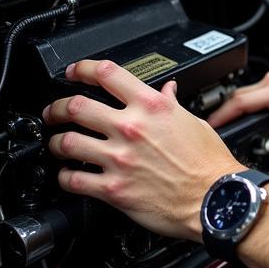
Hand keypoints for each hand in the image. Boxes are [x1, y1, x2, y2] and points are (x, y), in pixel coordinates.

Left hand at [43, 60, 242, 240]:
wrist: (215, 199)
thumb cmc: (209, 163)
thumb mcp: (194, 122)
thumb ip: (172, 104)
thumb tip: (167, 90)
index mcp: (152, 106)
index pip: (106, 74)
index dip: (81, 69)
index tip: (73, 73)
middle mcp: (132, 128)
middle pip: (75, 106)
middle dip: (56, 108)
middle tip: (53, 112)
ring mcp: (119, 158)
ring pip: (66, 142)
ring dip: (56, 143)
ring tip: (57, 145)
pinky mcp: (113, 188)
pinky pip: (72, 180)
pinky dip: (64, 177)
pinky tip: (67, 175)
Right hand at [207, 70, 268, 152]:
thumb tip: (260, 151)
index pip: (240, 102)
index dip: (220, 117)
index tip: (209, 128)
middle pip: (237, 97)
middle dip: (223, 116)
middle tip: (213, 135)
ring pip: (243, 94)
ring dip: (234, 111)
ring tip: (227, 130)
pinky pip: (253, 93)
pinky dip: (244, 106)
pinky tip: (243, 119)